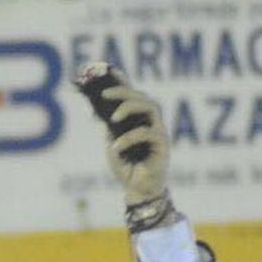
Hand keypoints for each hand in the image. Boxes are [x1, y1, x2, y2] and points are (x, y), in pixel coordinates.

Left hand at [96, 70, 169, 204]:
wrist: (137, 191)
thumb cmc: (127, 167)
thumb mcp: (112, 143)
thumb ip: (110, 126)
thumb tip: (99, 107)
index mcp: (139, 120)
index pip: (132, 95)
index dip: (122, 81)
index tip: (109, 71)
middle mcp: (151, 122)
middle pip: (142, 96)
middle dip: (123, 91)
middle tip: (105, 94)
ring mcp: (158, 132)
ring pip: (150, 107)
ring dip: (130, 107)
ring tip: (113, 118)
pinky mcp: (162, 146)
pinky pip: (147, 133)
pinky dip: (128, 138)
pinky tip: (116, 147)